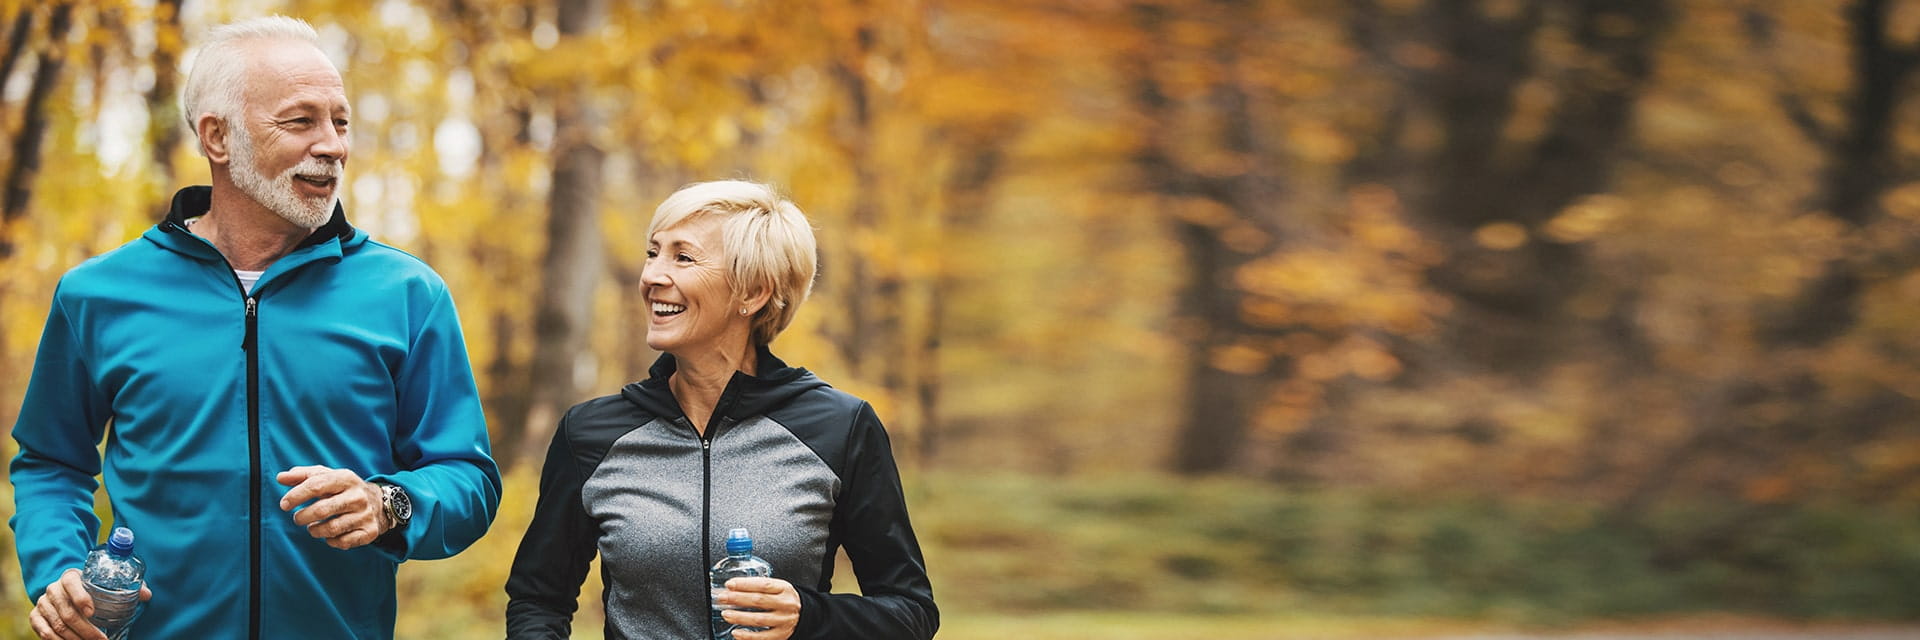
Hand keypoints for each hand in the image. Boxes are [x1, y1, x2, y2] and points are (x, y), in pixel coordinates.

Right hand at [31, 568, 150, 639]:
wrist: (64, 589)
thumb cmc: (90, 587)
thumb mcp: (104, 583)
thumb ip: (125, 587)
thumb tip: (147, 595)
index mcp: (70, 577)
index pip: (71, 584)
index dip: (80, 598)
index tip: (92, 612)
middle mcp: (53, 589)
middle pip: (67, 613)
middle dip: (86, 630)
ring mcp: (43, 603)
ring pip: (57, 625)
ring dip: (75, 639)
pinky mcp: (35, 616)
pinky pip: (44, 632)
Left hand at [277, 465, 388, 548]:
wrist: (380, 502)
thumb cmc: (344, 489)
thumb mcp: (327, 477)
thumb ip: (303, 476)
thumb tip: (281, 478)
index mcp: (346, 478)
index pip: (316, 485)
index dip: (296, 495)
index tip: (284, 504)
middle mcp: (357, 496)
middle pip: (322, 510)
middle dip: (303, 517)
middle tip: (298, 518)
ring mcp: (365, 515)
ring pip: (331, 529)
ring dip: (315, 530)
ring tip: (312, 527)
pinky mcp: (369, 531)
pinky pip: (343, 542)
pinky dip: (331, 541)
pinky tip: (329, 535)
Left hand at [715, 577, 800, 639]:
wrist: (804, 615)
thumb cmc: (785, 599)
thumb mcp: (778, 587)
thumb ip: (759, 586)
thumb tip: (733, 588)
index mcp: (784, 589)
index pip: (763, 584)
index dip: (745, 584)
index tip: (730, 584)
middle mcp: (786, 604)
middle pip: (759, 601)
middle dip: (737, 599)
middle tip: (723, 598)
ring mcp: (784, 621)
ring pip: (759, 619)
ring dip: (739, 617)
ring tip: (726, 614)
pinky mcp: (781, 635)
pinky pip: (762, 637)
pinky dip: (747, 636)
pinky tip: (736, 632)